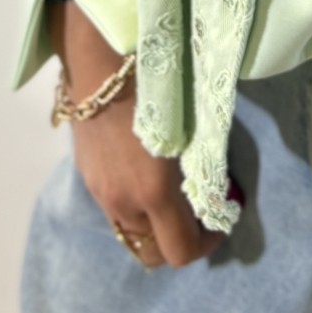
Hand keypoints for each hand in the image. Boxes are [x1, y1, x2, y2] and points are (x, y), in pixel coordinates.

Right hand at [49, 0, 216, 268]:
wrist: (101, 58)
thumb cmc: (158, 84)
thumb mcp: (191, 127)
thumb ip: (202, 167)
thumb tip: (219, 187)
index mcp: (153, 192)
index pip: (182, 250)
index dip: (208, 243)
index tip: (223, 215)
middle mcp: (123, 202)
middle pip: (153, 254)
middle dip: (180, 242)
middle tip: (200, 213)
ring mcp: (100, 192)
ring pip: (131, 234)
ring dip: (155, 227)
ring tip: (172, 196)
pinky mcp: (87, 177)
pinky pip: (115, 211)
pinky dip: (135, 209)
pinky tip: (145, 176)